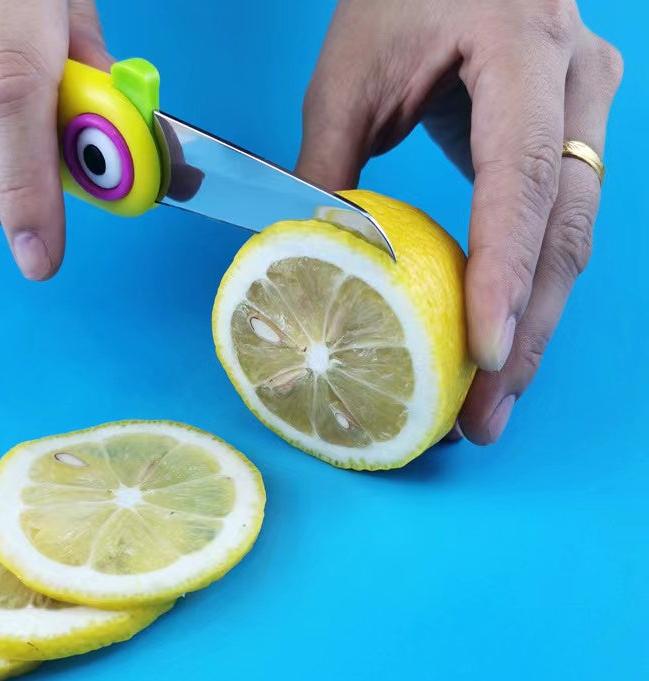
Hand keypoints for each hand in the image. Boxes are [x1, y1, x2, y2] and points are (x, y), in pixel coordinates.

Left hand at [296, 0, 621, 443]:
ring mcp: (588, 110)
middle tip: (484, 418)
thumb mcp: (350, 73)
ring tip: (492, 402)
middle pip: (566, 231)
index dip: (505, 273)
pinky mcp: (574, 137)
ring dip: (533, 327)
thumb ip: (328, 165)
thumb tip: (303, 257)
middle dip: (526, 335)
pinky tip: (497, 339)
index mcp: (523, 51)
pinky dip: (527, 291)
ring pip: (573, 240)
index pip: (524, 178)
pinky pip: (559, 226)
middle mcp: (578, 83)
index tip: (483, 355)